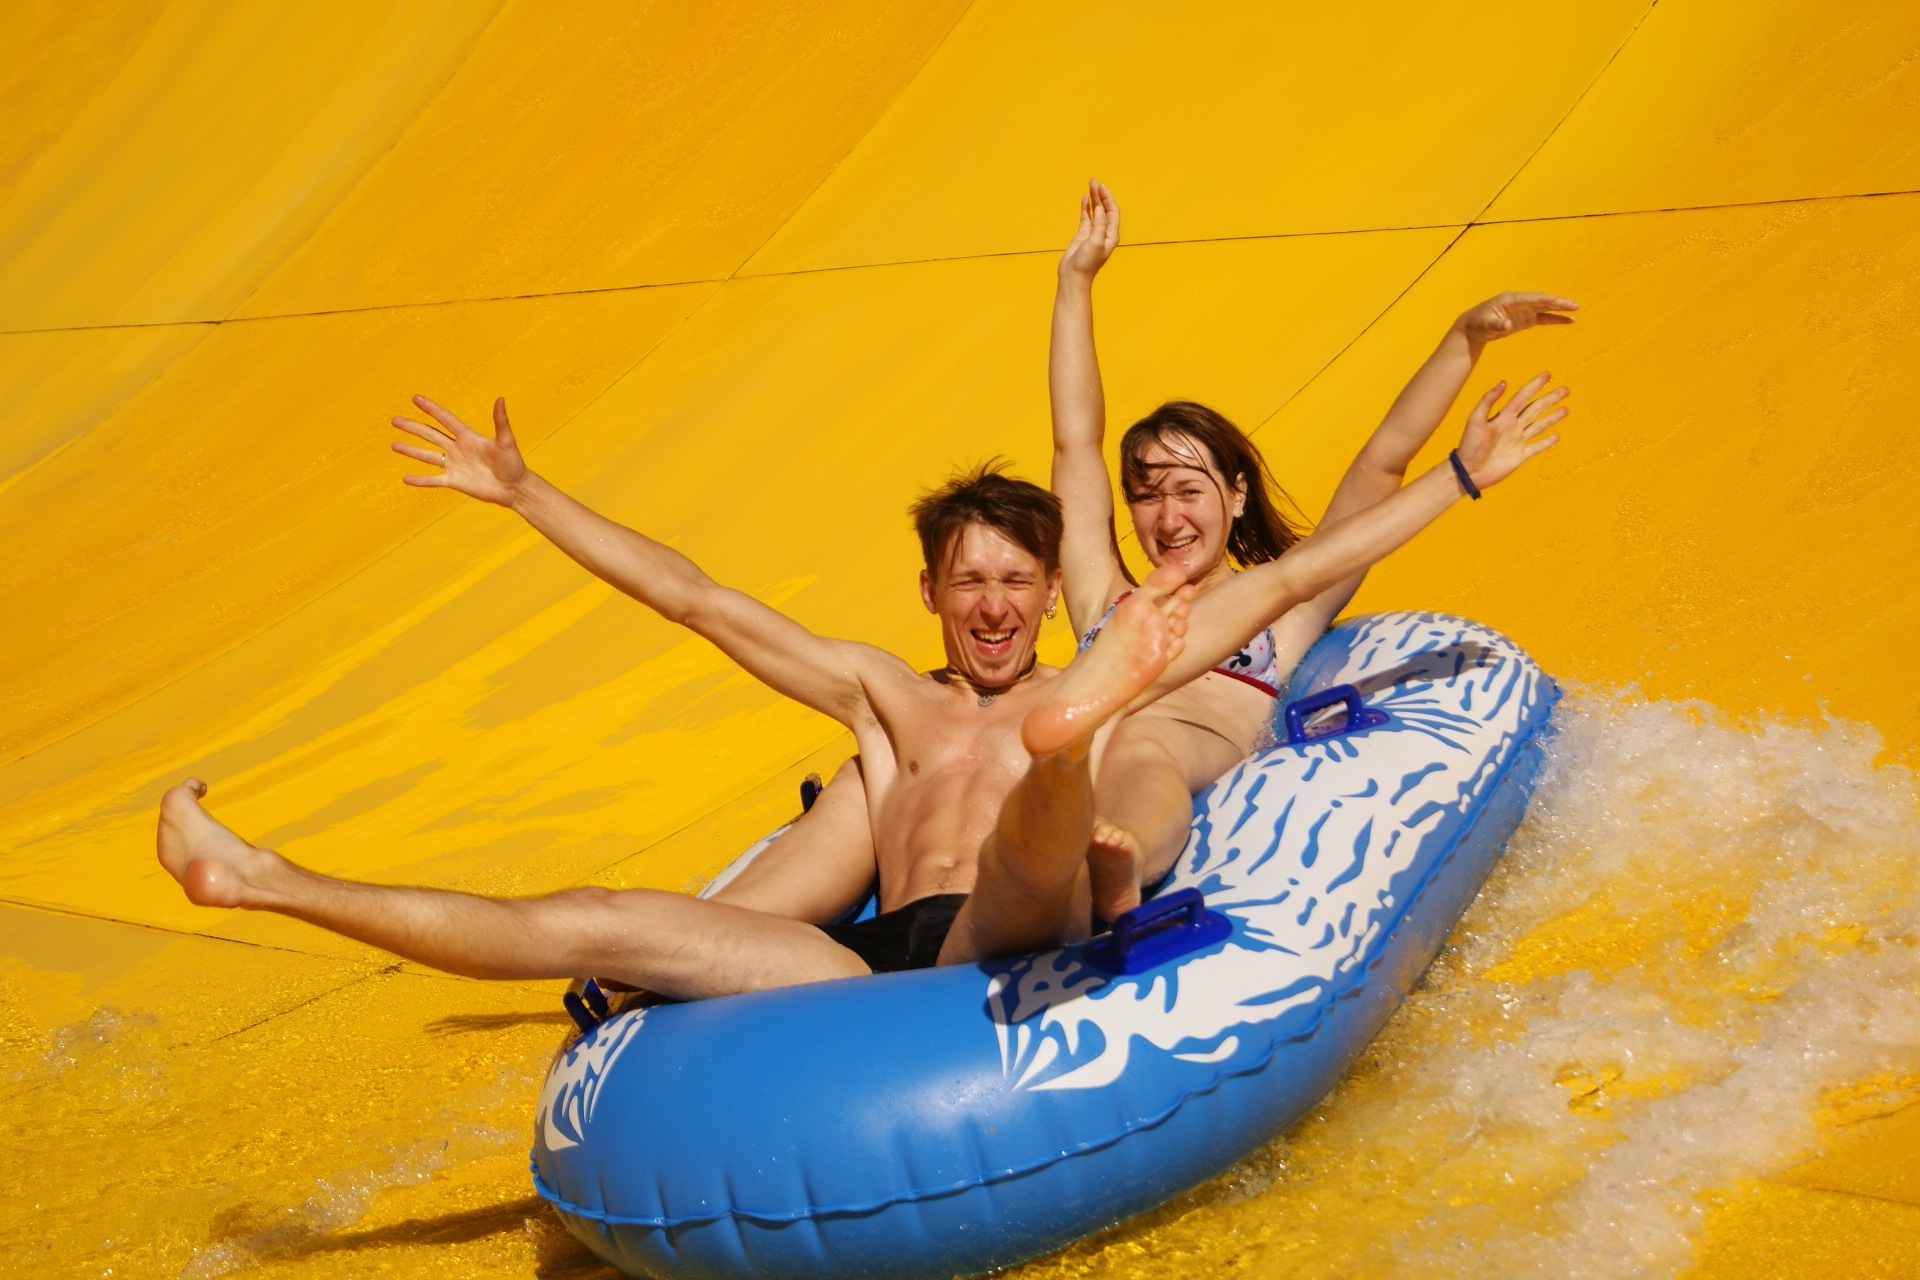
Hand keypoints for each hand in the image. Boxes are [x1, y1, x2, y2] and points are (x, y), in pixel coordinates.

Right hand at [391, 395, 528, 505]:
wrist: (514, 488)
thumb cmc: (514, 464)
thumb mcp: (506, 441)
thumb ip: (501, 421)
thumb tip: (500, 399)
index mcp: (468, 437)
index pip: (445, 419)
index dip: (431, 409)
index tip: (416, 398)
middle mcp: (458, 449)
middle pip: (430, 435)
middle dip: (413, 427)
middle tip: (395, 420)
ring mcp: (454, 465)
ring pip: (428, 456)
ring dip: (411, 450)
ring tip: (394, 445)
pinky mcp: (454, 482)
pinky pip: (433, 480)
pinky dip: (420, 480)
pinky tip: (405, 479)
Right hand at [1058, 180, 1118, 280]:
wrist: (1074, 276)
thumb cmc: (1087, 263)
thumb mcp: (1095, 242)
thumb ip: (1099, 224)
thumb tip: (1100, 208)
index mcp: (1111, 234)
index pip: (1112, 212)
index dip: (1108, 198)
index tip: (1101, 187)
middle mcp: (1104, 232)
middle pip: (1104, 209)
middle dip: (1100, 195)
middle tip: (1094, 182)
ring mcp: (1093, 232)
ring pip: (1095, 211)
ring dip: (1093, 198)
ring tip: (1089, 185)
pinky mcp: (1083, 234)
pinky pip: (1086, 217)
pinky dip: (1085, 207)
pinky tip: (1084, 198)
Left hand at [1454, 372, 1566, 490]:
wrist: (1468, 472)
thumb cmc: (1469, 446)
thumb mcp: (1475, 420)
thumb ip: (1488, 401)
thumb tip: (1503, 382)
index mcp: (1503, 416)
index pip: (1522, 397)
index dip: (1534, 385)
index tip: (1547, 374)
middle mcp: (1513, 426)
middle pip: (1535, 409)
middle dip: (1550, 399)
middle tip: (1565, 390)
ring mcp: (1517, 441)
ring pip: (1539, 426)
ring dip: (1552, 417)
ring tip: (1566, 409)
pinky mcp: (1520, 456)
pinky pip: (1536, 447)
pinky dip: (1546, 442)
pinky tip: (1556, 436)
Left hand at [1456, 292, 1578, 346]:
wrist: (1473, 327)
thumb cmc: (1477, 323)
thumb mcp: (1485, 324)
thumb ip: (1496, 324)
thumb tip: (1507, 325)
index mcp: (1510, 300)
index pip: (1529, 298)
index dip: (1542, 299)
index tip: (1555, 299)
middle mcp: (1520, 302)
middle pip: (1542, 301)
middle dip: (1558, 303)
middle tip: (1574, 305)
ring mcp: (1524, 310)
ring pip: (1546, 308)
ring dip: (1560, 310)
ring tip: (1575, 311)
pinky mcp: (1526, 319)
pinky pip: (1544, 318)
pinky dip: (1555, 319)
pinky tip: (1568, 321)